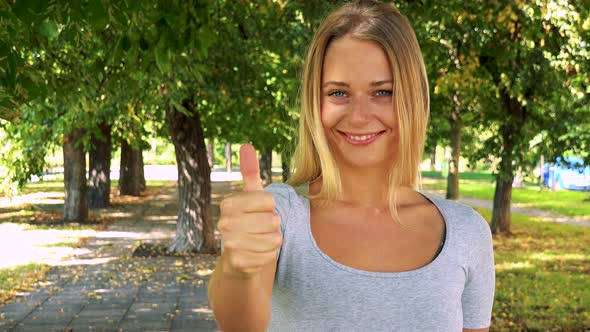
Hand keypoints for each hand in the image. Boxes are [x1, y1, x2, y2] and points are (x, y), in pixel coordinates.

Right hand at [217, 144, 282, 278]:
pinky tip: (257, 256)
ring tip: (260, 241)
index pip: (269, 200)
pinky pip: (270, 256)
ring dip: (273, 242)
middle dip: (274, 226)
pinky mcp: (238, 263)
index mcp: (228, 204)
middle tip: (261, 230)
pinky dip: (269, 256)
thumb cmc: (250, 224)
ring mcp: (229, 244)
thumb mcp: (252, 198)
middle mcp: (225, 223)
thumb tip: (246, 145)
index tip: (260, 213)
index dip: (271, 208)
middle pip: (273, 220)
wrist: (239, 261)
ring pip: (274, 238)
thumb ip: (250, 173)